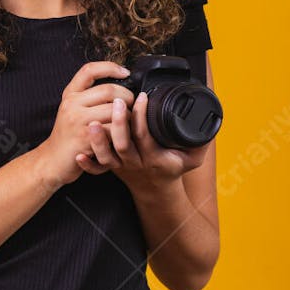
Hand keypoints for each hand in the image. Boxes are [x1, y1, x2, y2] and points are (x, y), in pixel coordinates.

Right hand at [36, 62, 135, 188]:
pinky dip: (123, 133)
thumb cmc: (69, 134)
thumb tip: (118, 84)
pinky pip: (112, 130)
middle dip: (127, 96)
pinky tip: (124, 135)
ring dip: (128, 116)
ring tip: (131, 121)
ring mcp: (77, 121)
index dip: (110, 67)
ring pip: (113, 110)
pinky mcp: (85, 138)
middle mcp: (72, 104)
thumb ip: (89, 96)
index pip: (89, 70)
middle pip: (108, 90)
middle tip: (133, 105)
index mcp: (70, 94)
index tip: (126, 72)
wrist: (53, 160)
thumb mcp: (72, 109)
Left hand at [75, 91, 209, 190]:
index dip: (142, 115)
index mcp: (155, 158)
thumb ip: (200, 142)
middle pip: (125, 145)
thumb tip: (210, 124)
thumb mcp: (192, 159)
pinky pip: (98, 170)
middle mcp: (136, 163)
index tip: (141, 96)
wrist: (158, 193)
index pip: (146, 135)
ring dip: (99, 141)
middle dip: (119, 123)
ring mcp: (122, 167)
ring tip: (91, 123)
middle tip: (115, 102)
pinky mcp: (112, 169)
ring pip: (108, 157)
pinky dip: (88, 164)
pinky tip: (79, 155)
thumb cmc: (173, 170)